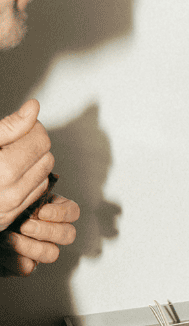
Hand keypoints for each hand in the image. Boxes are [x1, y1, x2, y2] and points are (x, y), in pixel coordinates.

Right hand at [0, 101, 53, 229]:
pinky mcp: (9, 217)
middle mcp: (7, 194)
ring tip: (9, 157)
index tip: (20, 126)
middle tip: (13, 142)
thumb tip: (33, 107)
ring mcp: (9, 209)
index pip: (40, 141)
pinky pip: (36, 193)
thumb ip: (8, 126)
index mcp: (1, 171)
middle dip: (34, 146)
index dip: (32, 128)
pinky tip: (11, 174)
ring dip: (33, 164)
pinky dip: (29, 180)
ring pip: (45, 176)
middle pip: (46, 158)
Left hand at [0, 194, 79, 275]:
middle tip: (25, 225)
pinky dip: (14, 259)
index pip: (72, 212)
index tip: (43, 210)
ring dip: (30, 247)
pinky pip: (28, 267)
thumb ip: (31, 190)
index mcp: (49, 209)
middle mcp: (47, 230)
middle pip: (68, 234)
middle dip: (47, 231)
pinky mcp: (23, 264)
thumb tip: (41, 178)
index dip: (62, 213)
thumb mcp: (15, 196)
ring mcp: (37, 248)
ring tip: (9, 238)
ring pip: (52, 253)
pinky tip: (2, 250)